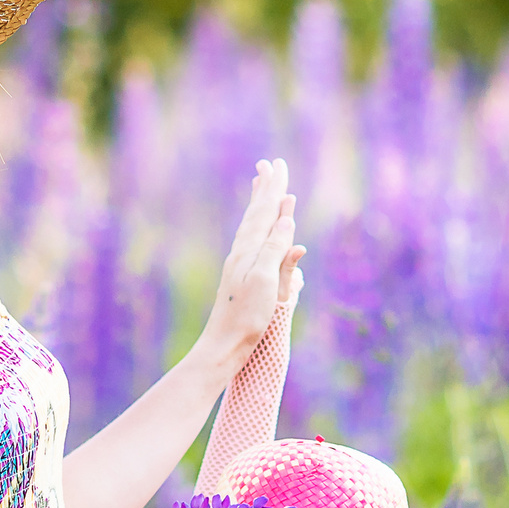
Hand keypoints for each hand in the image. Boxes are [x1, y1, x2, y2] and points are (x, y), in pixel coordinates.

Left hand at [191, 160, 304, 377]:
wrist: (223, 344)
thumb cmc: (246, 316)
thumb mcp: (265, 281)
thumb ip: (275, 249)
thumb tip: (285, 218)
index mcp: (249, 250)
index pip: (265, 212)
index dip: (273, 189)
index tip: (278, 165)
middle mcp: (242, 252)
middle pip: (256, 212)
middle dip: (265, 188)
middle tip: (268, 164)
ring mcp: (240, 264)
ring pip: (251, 224)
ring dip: (258, 203)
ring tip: (259, 185)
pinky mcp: (240, 276)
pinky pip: (250, 240)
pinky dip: (256, 225)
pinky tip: (255, 228)